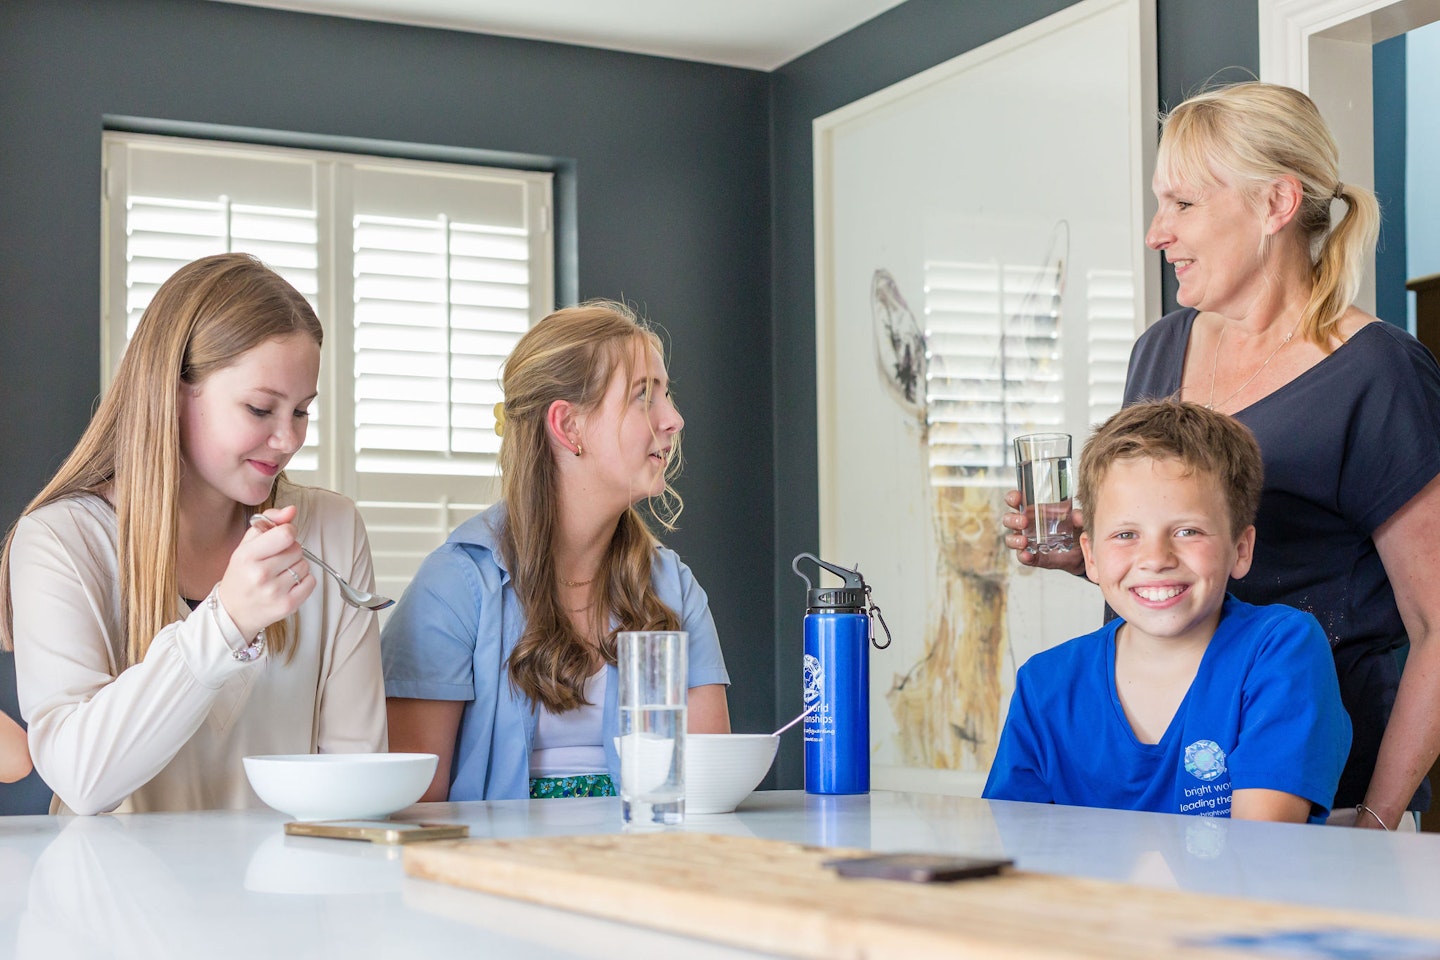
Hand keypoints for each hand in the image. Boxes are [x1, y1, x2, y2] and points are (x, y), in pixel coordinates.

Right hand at [216, 504, 314, 638]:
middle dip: (290, 551)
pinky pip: (311, 582)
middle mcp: (260, 574)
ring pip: (305, 565)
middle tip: (275, 561)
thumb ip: (269, 523)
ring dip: (296, 567)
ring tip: (279, 574)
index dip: (288, 532)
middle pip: (297, 549)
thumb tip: (291, 510)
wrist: (233, 613)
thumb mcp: (246, 546)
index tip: (281, 538)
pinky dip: (303, 581)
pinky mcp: (287, 606)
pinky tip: (287, 585)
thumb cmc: (241, 576)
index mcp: (247, 556)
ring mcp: (274, 592)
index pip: (286, 534)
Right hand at [1000, 489, 1087, 576]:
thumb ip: (1078, 516)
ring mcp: (1027, 541)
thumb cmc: (1074, 529)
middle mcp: (1026, 525)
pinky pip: (1022, 557)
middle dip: (1012, 520)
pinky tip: (1028, 555)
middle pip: (1009, 519)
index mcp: (1032, 510)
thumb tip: (1078, 516)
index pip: (1016, 501)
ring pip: (1011, 539)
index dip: (1012, 498)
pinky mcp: (1033, 556)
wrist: (1081, 551)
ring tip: (1024, 541)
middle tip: (1023, 521)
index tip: (1016, 498)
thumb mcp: (1077, 519)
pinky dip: (1023, 556)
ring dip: (1014, 539)